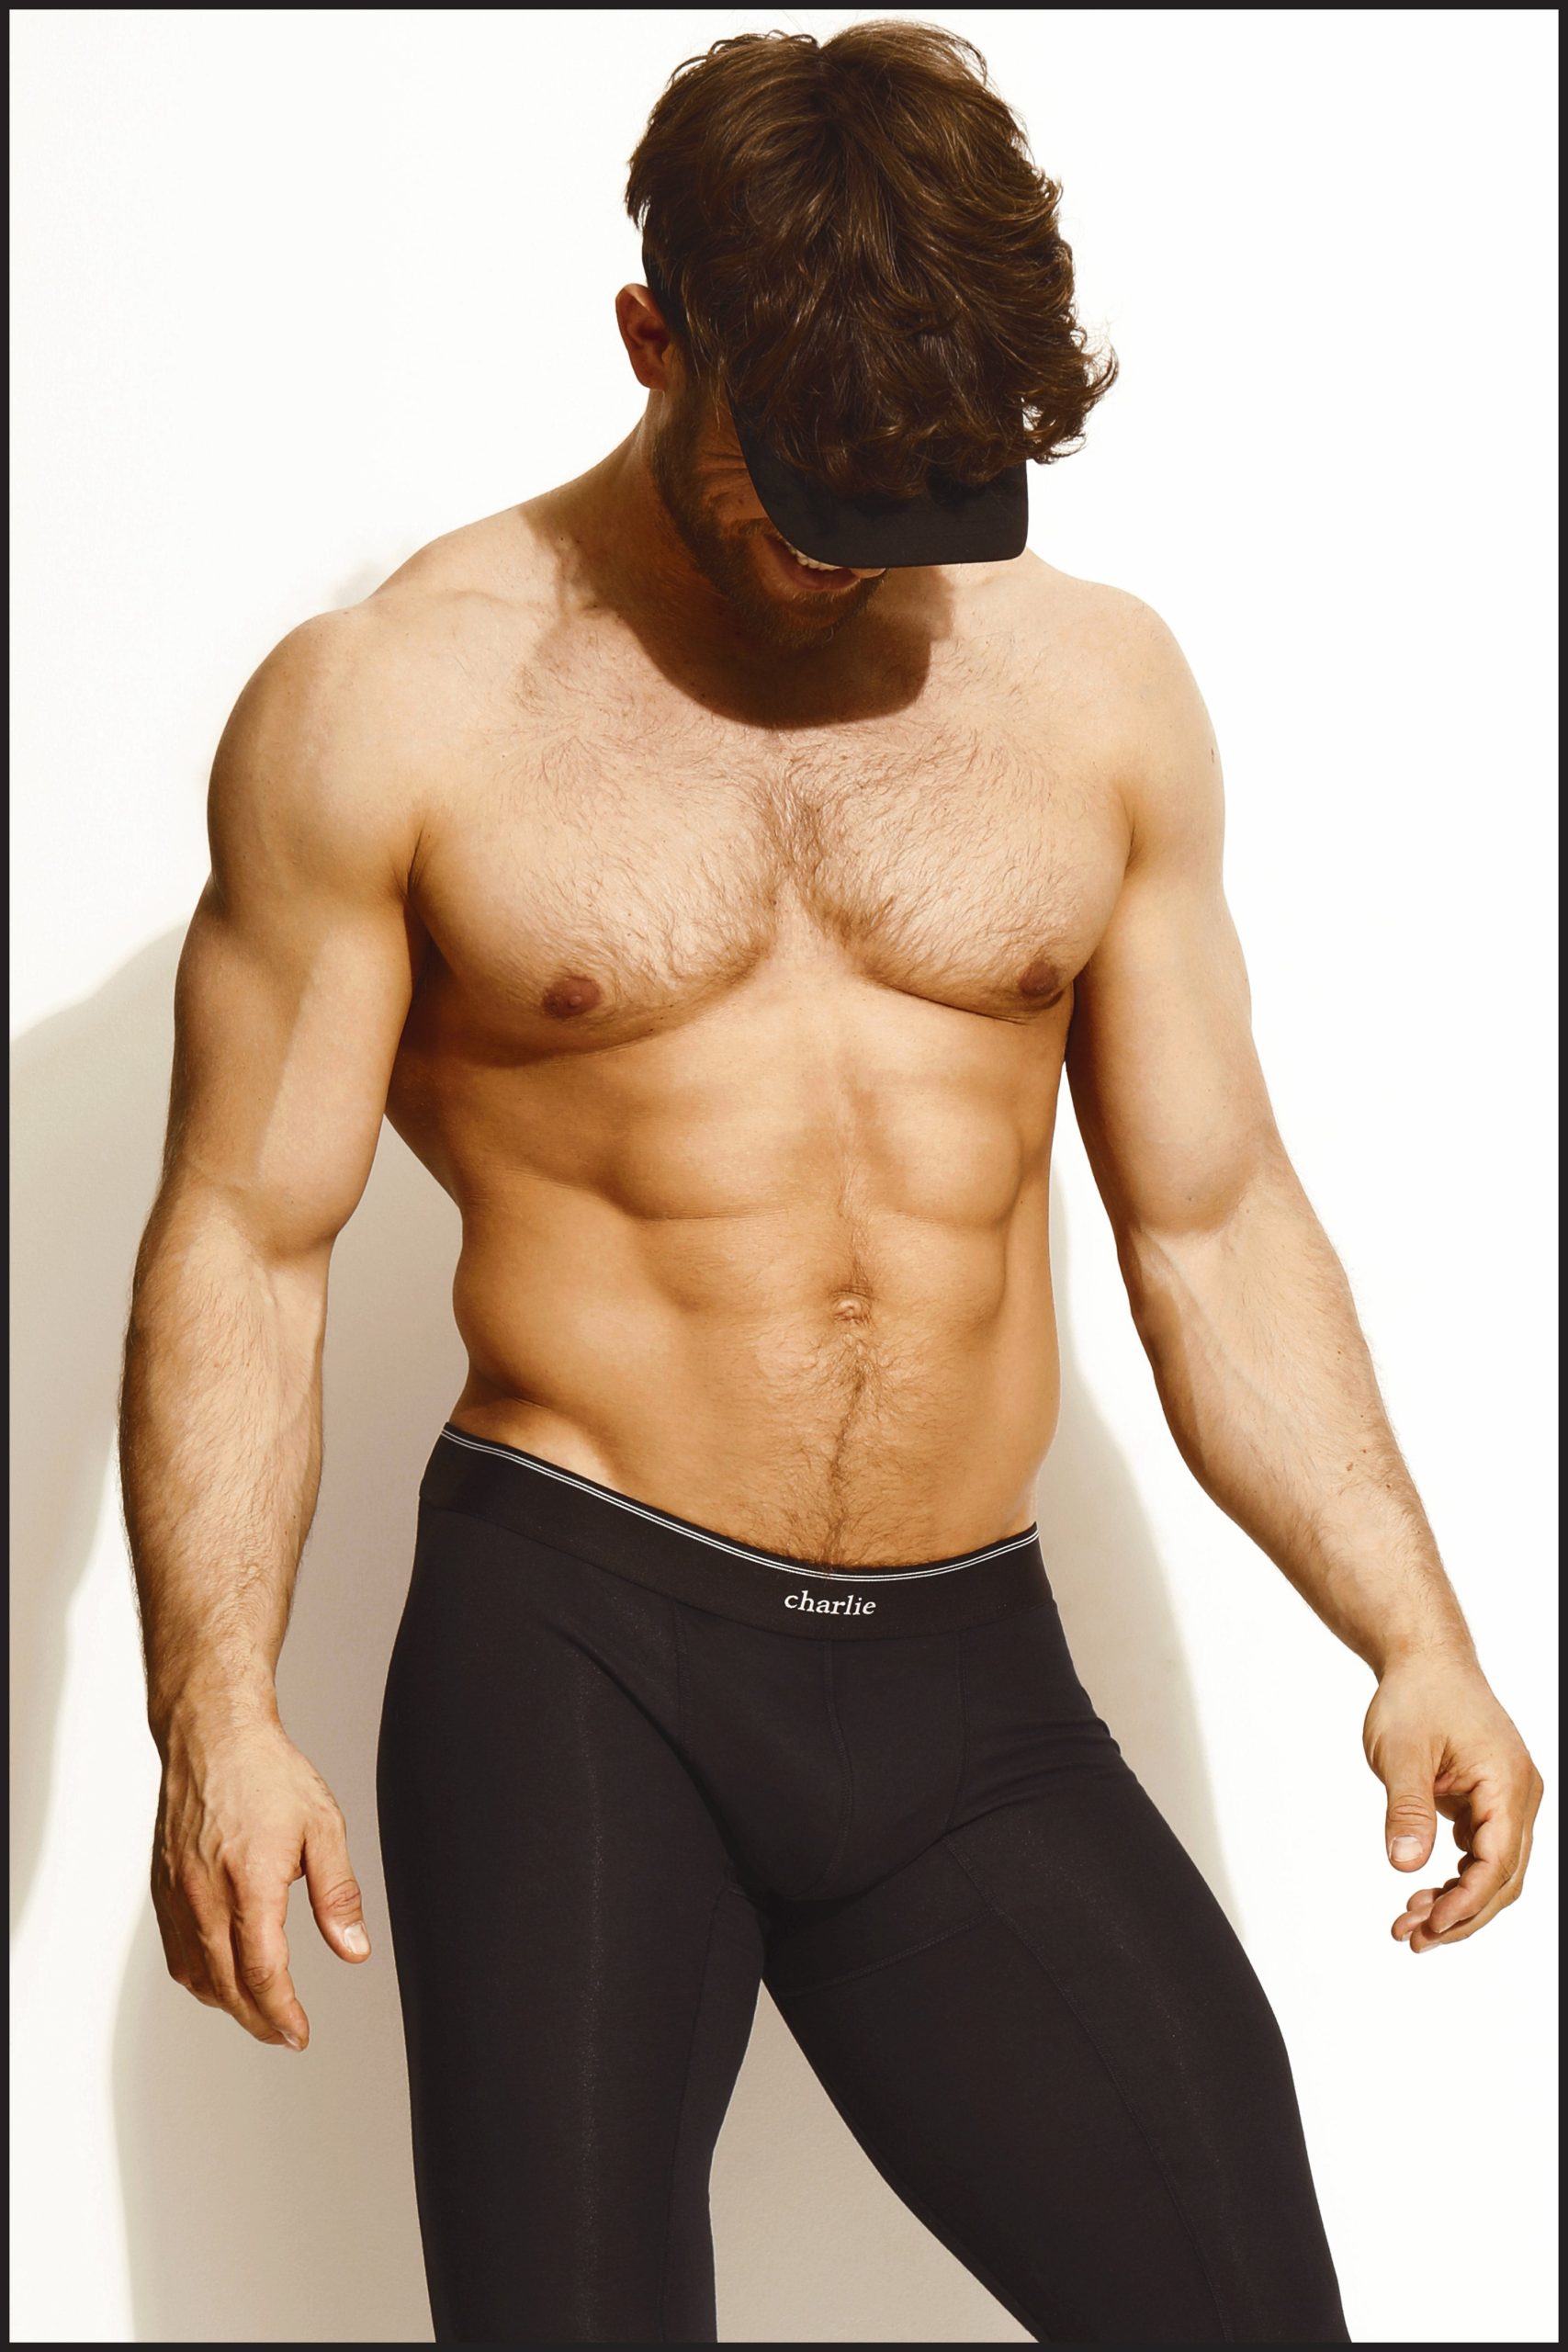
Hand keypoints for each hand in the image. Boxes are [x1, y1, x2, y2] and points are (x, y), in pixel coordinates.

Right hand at [152, 1709, 369, 2045]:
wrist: (211, 1738)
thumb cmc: (266, 1774)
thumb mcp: (323, 1827)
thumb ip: (338, 1894)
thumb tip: (353, 1949)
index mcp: (250, 1884)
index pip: (262, 1974)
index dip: (282, 2014)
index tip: (299, 2034)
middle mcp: (205, 1897)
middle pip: (226, 1988)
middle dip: (258, 2021)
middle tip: (285, 2034)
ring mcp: (177, 1896)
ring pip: (196, 1976)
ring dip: (227, 2005)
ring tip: (260, 2012)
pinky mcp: (162, 1890)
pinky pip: (176, 1953)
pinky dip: (199, 1978)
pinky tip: (222, 1978)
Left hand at [1363, 1652, 1542, 1951]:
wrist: (1424, 1660)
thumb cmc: (1417, 1695)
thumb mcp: (1402, 1752)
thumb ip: (1406, 1809)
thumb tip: (1403, 1864)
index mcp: (1507, 1784)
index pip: (1497, 1863)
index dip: (1466, 1903)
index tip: (1430, 1927)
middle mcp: (1518, 1796)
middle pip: (1501, 1878)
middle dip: (1460, 1915)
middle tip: (1411, 1937)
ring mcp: (1506, 1800)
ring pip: (1492, 1870)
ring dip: (1456, 1901)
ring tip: (1408, 1923)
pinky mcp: (1488, 1802)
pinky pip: (1481, 1853)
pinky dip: (1455, 1878)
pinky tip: (1423, 1894)